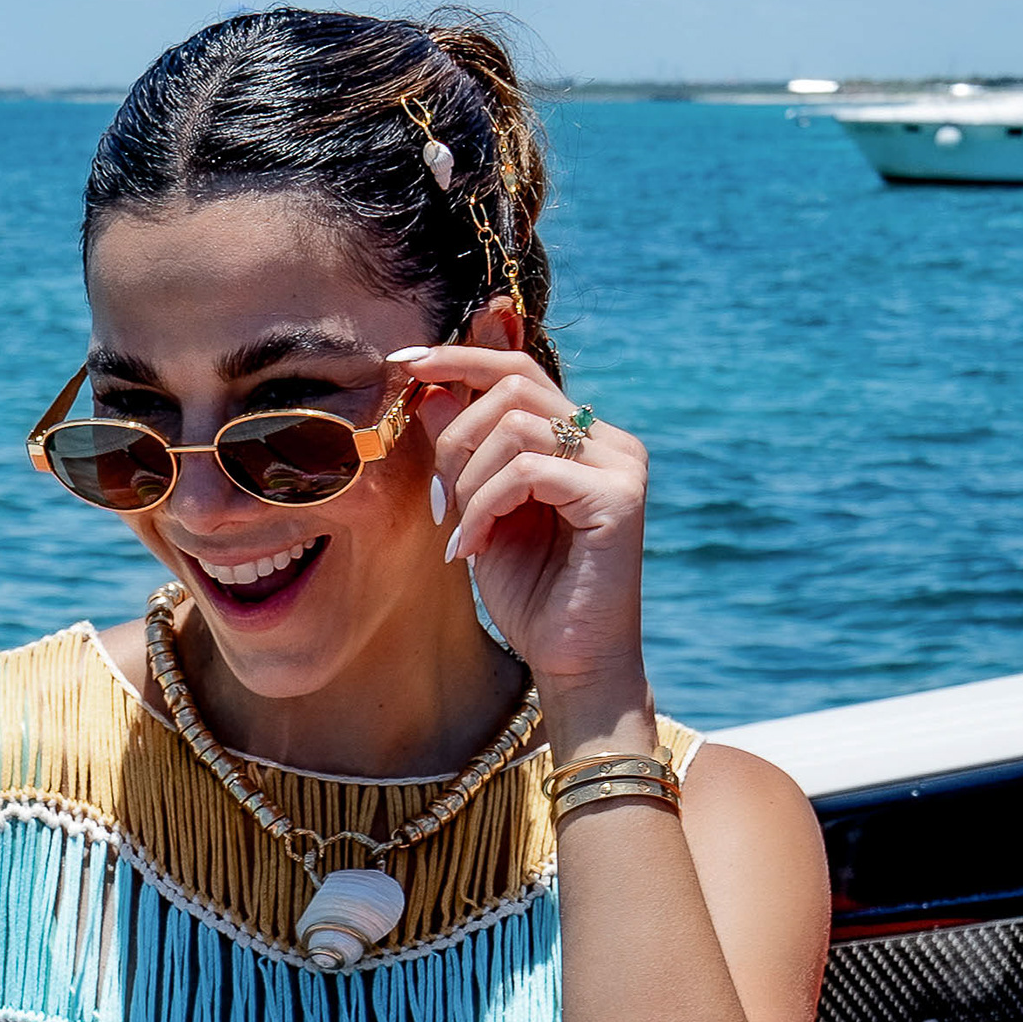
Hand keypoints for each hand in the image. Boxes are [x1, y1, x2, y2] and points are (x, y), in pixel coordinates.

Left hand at [394, 324, 653, 741]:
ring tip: (462, 532)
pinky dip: (485, 505)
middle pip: (514, 385)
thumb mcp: (480, 510)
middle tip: (440, 497)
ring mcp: (620, 466)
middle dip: (456, 436)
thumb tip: (428, 387)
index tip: (403, 366)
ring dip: (469, 480)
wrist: (571, 663)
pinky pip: (528, 469)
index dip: (460, 358)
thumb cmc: (530, 594)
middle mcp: (609, 442)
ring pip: (516, 425)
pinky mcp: (619, 497)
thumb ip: (464, 449)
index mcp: (582, 440)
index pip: (518, 369)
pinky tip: (474, 546)